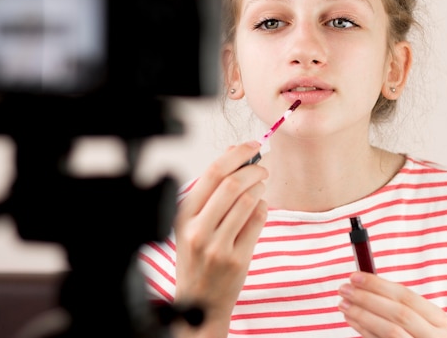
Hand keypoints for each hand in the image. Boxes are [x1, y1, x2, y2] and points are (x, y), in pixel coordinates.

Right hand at [172, 141, 268, 335]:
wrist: (200, 302)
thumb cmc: (197, 257)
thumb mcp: (192, 224)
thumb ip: (210, 192)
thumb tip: (234, 152)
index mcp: (183, 216)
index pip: (212, 173)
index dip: (236, 154)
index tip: (252, 146)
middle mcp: (198, 230)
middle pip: (232, 184)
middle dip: (254, 169)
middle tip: (263, 168)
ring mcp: (218, 246)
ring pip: (248, 201)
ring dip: (260, 187)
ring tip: (261, 186)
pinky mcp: (237, 259)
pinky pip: (258, 221)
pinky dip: (263, 206)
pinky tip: (260, 206)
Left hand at [338, 272, 446, 337]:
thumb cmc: (414, 331)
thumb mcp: (415, 316)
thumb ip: (393, 299)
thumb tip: (361, 280)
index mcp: (439, 320)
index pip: (406, 296)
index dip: (378, 284)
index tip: (354, 276)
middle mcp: (434, 337)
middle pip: (399, 313)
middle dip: (368, 298)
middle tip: (344, 289)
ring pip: (390, 330)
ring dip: (362, 314)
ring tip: (343, 303)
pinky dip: (363, 329)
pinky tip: (351, 318)